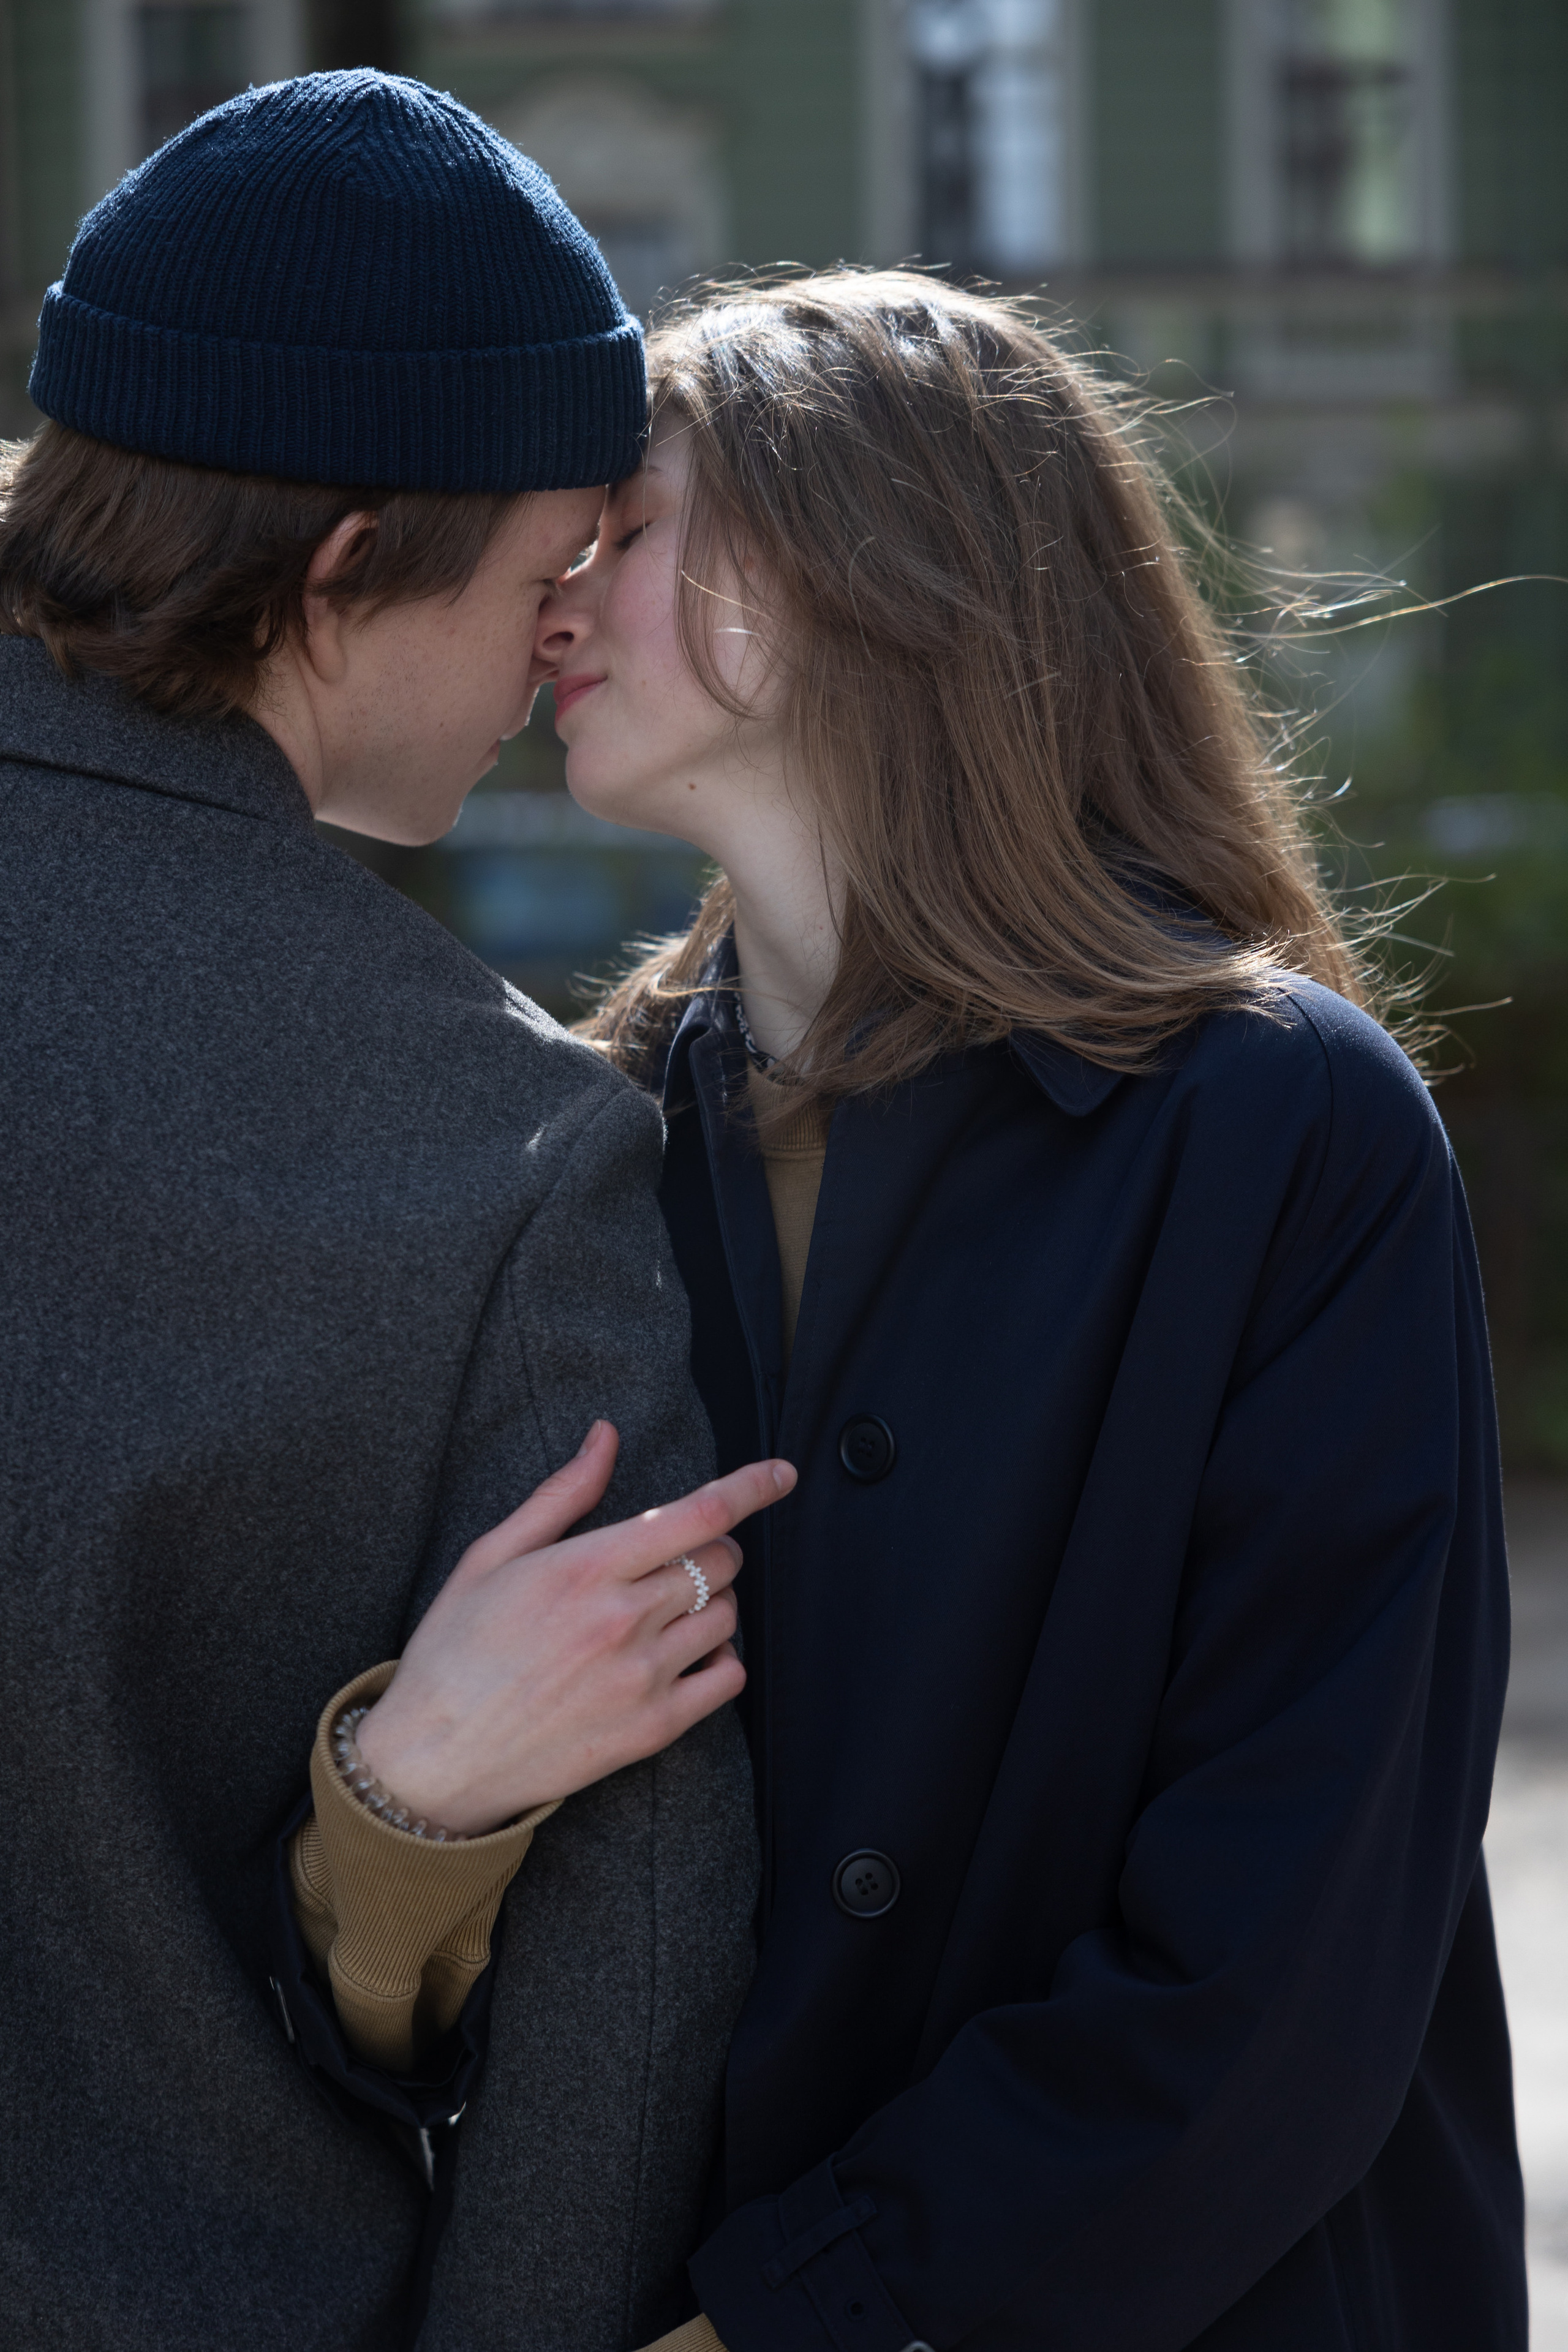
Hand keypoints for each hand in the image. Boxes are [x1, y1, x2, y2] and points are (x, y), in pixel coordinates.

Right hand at [356, 1422, 794, 1834]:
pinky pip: (728, 1678)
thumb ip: (562, 1494)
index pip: (699, 1513)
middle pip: (719, 1562)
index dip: (752, 1487)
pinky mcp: (652, 1729)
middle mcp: (623, 1619)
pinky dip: (720, 1659)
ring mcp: (643, 1677)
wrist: (434, 1758)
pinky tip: (682, 1656)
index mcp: (586, 1567)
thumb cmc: (455, 1649)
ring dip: (710, 1604)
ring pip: (726, 1616)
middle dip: (707, 1550)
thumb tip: (606, 1435)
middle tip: (666, 1563)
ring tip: (662, 1612)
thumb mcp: (492, 1556)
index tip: (782, 1474)